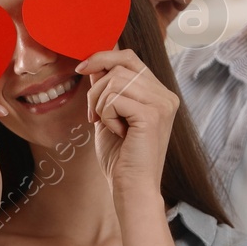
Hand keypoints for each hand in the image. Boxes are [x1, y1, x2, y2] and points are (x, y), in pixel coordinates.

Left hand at [76, 49, 178, 200]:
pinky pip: (114, 99)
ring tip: (108, 126)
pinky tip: (118, 133)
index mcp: (159, 94)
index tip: (81, 69)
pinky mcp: (152, 115)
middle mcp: (165, 95)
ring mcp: (162, 104)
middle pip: (120, 66)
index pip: (129, 57)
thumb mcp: (109, 115)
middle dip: (96, 88)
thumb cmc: (120, 158)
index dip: (103, 57)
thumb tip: (94, 63)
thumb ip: (106, 88)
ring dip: (100, 105)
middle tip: (93, 116)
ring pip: (114, 81)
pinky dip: (107, 116)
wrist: (131, 188)